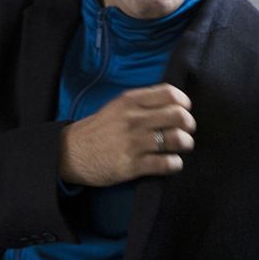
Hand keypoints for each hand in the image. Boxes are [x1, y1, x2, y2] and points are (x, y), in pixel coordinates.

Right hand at [58, 83, 195, 186]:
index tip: (184, 110)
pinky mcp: (131, 165)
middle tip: (187, 130)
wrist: (69, 154)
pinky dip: (175, 164)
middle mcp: (133, 119)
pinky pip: (166, 163)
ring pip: (176, 140)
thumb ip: (143, 103)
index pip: (169, 93)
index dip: (184, 102)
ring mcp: (133, 143)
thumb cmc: (99, 129)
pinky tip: (172, 163)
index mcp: (130, 101)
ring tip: (182, 146)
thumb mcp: (117, 107)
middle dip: (189, 124)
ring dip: (186, 144)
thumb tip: (176, 105)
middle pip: (178, 116)